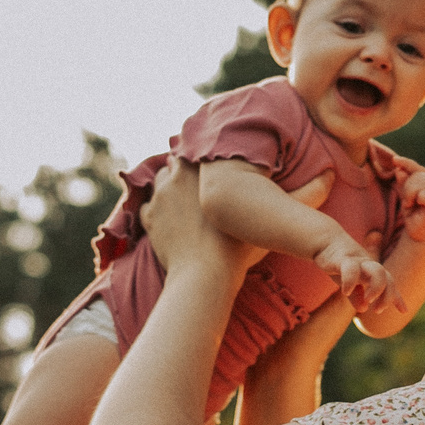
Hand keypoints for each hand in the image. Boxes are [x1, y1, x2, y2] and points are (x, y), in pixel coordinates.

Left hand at [140, 162, 261, 275]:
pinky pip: (147, 206)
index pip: (195, 152)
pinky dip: (155, 211)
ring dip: (166, 190)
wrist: (205, 272)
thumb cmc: (235, 246)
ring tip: (179, 205)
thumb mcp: (250, 215)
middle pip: (173, 164)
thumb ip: (254, 196)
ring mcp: (160, 197)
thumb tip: (277, 193)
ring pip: (158, 182)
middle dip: (179, 174)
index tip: (204, 171)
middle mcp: (177, 177)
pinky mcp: (149, 216)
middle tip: (190, 188)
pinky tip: (167, 222)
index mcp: (201, 171)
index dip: (198, 161)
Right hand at [315, 232, 396, 314]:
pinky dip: (351, 282)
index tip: (404, 311)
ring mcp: (358, 260)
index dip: (396, 297)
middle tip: (377, 310)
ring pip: (377, 271)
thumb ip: (357, 296)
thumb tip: (363, 309)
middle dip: (387, 297)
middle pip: (387, 278)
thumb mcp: (349, 282)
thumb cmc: (339, 262)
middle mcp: (369, 265)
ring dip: (376, 289)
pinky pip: (351, 268)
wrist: (325, 240)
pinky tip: (346, 292)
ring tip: (368, 301)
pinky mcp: (343, 258)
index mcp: (372, 271)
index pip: (389, 283)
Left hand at [387, 156, 424, 247]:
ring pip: (420, 182)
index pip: (417, 168)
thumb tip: (398, 169)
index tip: (394, 160)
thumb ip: (403, 184)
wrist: (423, 238)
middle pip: (417, 174)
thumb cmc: (415, 218)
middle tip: (408, 204)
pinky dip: (419, 197)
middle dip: (407, 187)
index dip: (406, 163)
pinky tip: (418, 205)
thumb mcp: (406, 198)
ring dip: (411, 194)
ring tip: (411, 206)